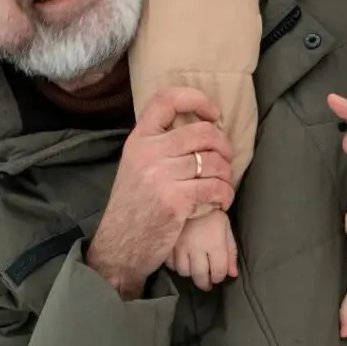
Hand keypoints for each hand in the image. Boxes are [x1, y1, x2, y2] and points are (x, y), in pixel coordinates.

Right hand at [87, 87, 234, 298]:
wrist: (120, 246)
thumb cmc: (134, 205)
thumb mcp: (135, 165)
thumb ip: (159, 144)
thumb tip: (199, 125)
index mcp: (139, 139)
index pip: (167, 99)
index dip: (197, 98)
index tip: (213, 113)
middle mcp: (148, 152)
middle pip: (202, 131)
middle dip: (223, 144)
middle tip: (225, 158)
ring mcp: (161, 175)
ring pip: (214, 161)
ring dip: (226, 173)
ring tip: (222, 184)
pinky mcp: (175, 200)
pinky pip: (215, 188)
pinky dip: (225, 195)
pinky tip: (221, 201)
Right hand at [166, 209, 237, 291]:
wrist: (190, 194)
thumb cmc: (211, 212)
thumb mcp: (226, 228)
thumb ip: (231, 251)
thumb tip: (233, 274)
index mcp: (214, 243)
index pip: (218, 272)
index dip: (220, 277)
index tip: (218, 275)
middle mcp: (197, 247)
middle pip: (200, 277)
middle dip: (205, 283)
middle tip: (207, 281)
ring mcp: (180, 246)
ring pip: (183, 272)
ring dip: (190, 273)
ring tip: (194, 267)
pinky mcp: (167, 242)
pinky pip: (170, 263)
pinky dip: (176, 265)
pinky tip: (181, 259)